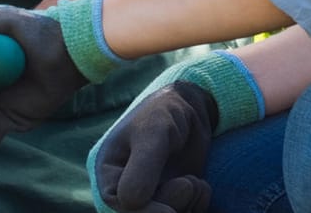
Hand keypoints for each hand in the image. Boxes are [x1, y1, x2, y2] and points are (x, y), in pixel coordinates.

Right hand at [89, 81, 215, 212]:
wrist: (188, 109)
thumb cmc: (163, 113)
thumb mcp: (152, 132)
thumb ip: (142, 166)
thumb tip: (129, 203)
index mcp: (109, 175)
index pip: (121, 206)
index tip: (170, 212)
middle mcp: (126, 191)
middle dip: (171, 206)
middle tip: (189, 183)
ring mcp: (151, 198)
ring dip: (189, 205)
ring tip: (195, 180)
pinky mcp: (172, 201)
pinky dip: (199, 205)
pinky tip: (200, 185)